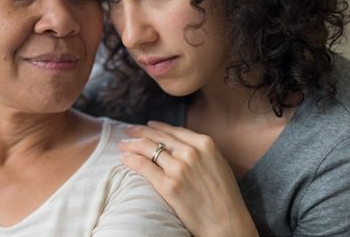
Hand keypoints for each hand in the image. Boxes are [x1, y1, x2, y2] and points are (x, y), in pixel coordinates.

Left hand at [119, 121, 256, 236]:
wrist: (226, 222)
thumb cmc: (223, 196)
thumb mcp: (217, 163)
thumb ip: (200, 150)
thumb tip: (178, 143)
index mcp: (205, 144)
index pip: (173, 130)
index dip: (156, 127)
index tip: (146, 126)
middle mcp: (191, 152)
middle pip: (157, 136)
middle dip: (139, 132)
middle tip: (128, 131)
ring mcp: (178, 168)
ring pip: (147, 148)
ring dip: (131, 144)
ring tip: (123, 145)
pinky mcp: (168, 185)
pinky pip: (143, 166)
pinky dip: (131, 160)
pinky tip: (125, 158)